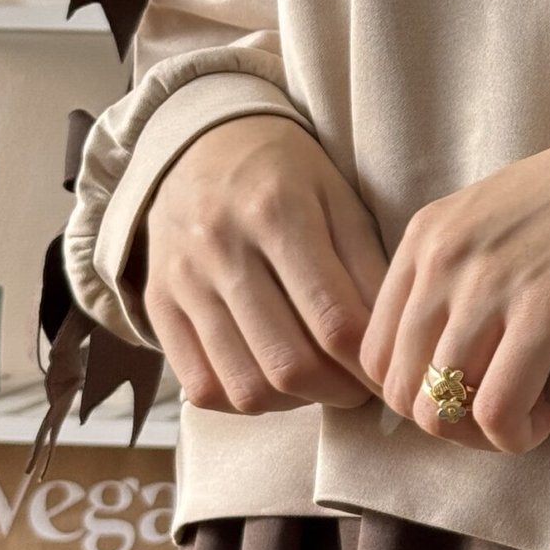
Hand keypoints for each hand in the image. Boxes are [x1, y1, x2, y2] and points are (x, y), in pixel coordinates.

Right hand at [138, 114, 389, 414]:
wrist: (201, 145)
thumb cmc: (288, 176)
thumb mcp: (341, 200)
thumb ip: (369, 269)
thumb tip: (391, 344)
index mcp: (278, 212)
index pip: (335, 321)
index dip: (370, 364)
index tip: (389, 372)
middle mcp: (223, 248)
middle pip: (288, 364)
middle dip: (338, 392)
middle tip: (359, 387)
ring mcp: (184, 281)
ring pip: (244, 386)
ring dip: (295, 404)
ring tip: (320, 384)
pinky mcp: (158, 305)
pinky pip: (201, 386)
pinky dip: (244, 400)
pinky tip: (272, 381)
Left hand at [360, 106, 549, 454]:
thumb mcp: (493, 224)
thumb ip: (456, 277)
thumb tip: (440, 360)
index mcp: (425, 237)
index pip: (374, 351)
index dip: (414, 394)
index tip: (463, 393)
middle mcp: (444, 259)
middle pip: (401, 389)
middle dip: (446, 423)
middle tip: (497, 416)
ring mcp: (490, 284)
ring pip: (442, 409)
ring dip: (483, 435)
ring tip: (527, 417)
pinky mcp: (544, 311)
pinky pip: (498, 409)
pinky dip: (516, 434)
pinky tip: (547, 417)